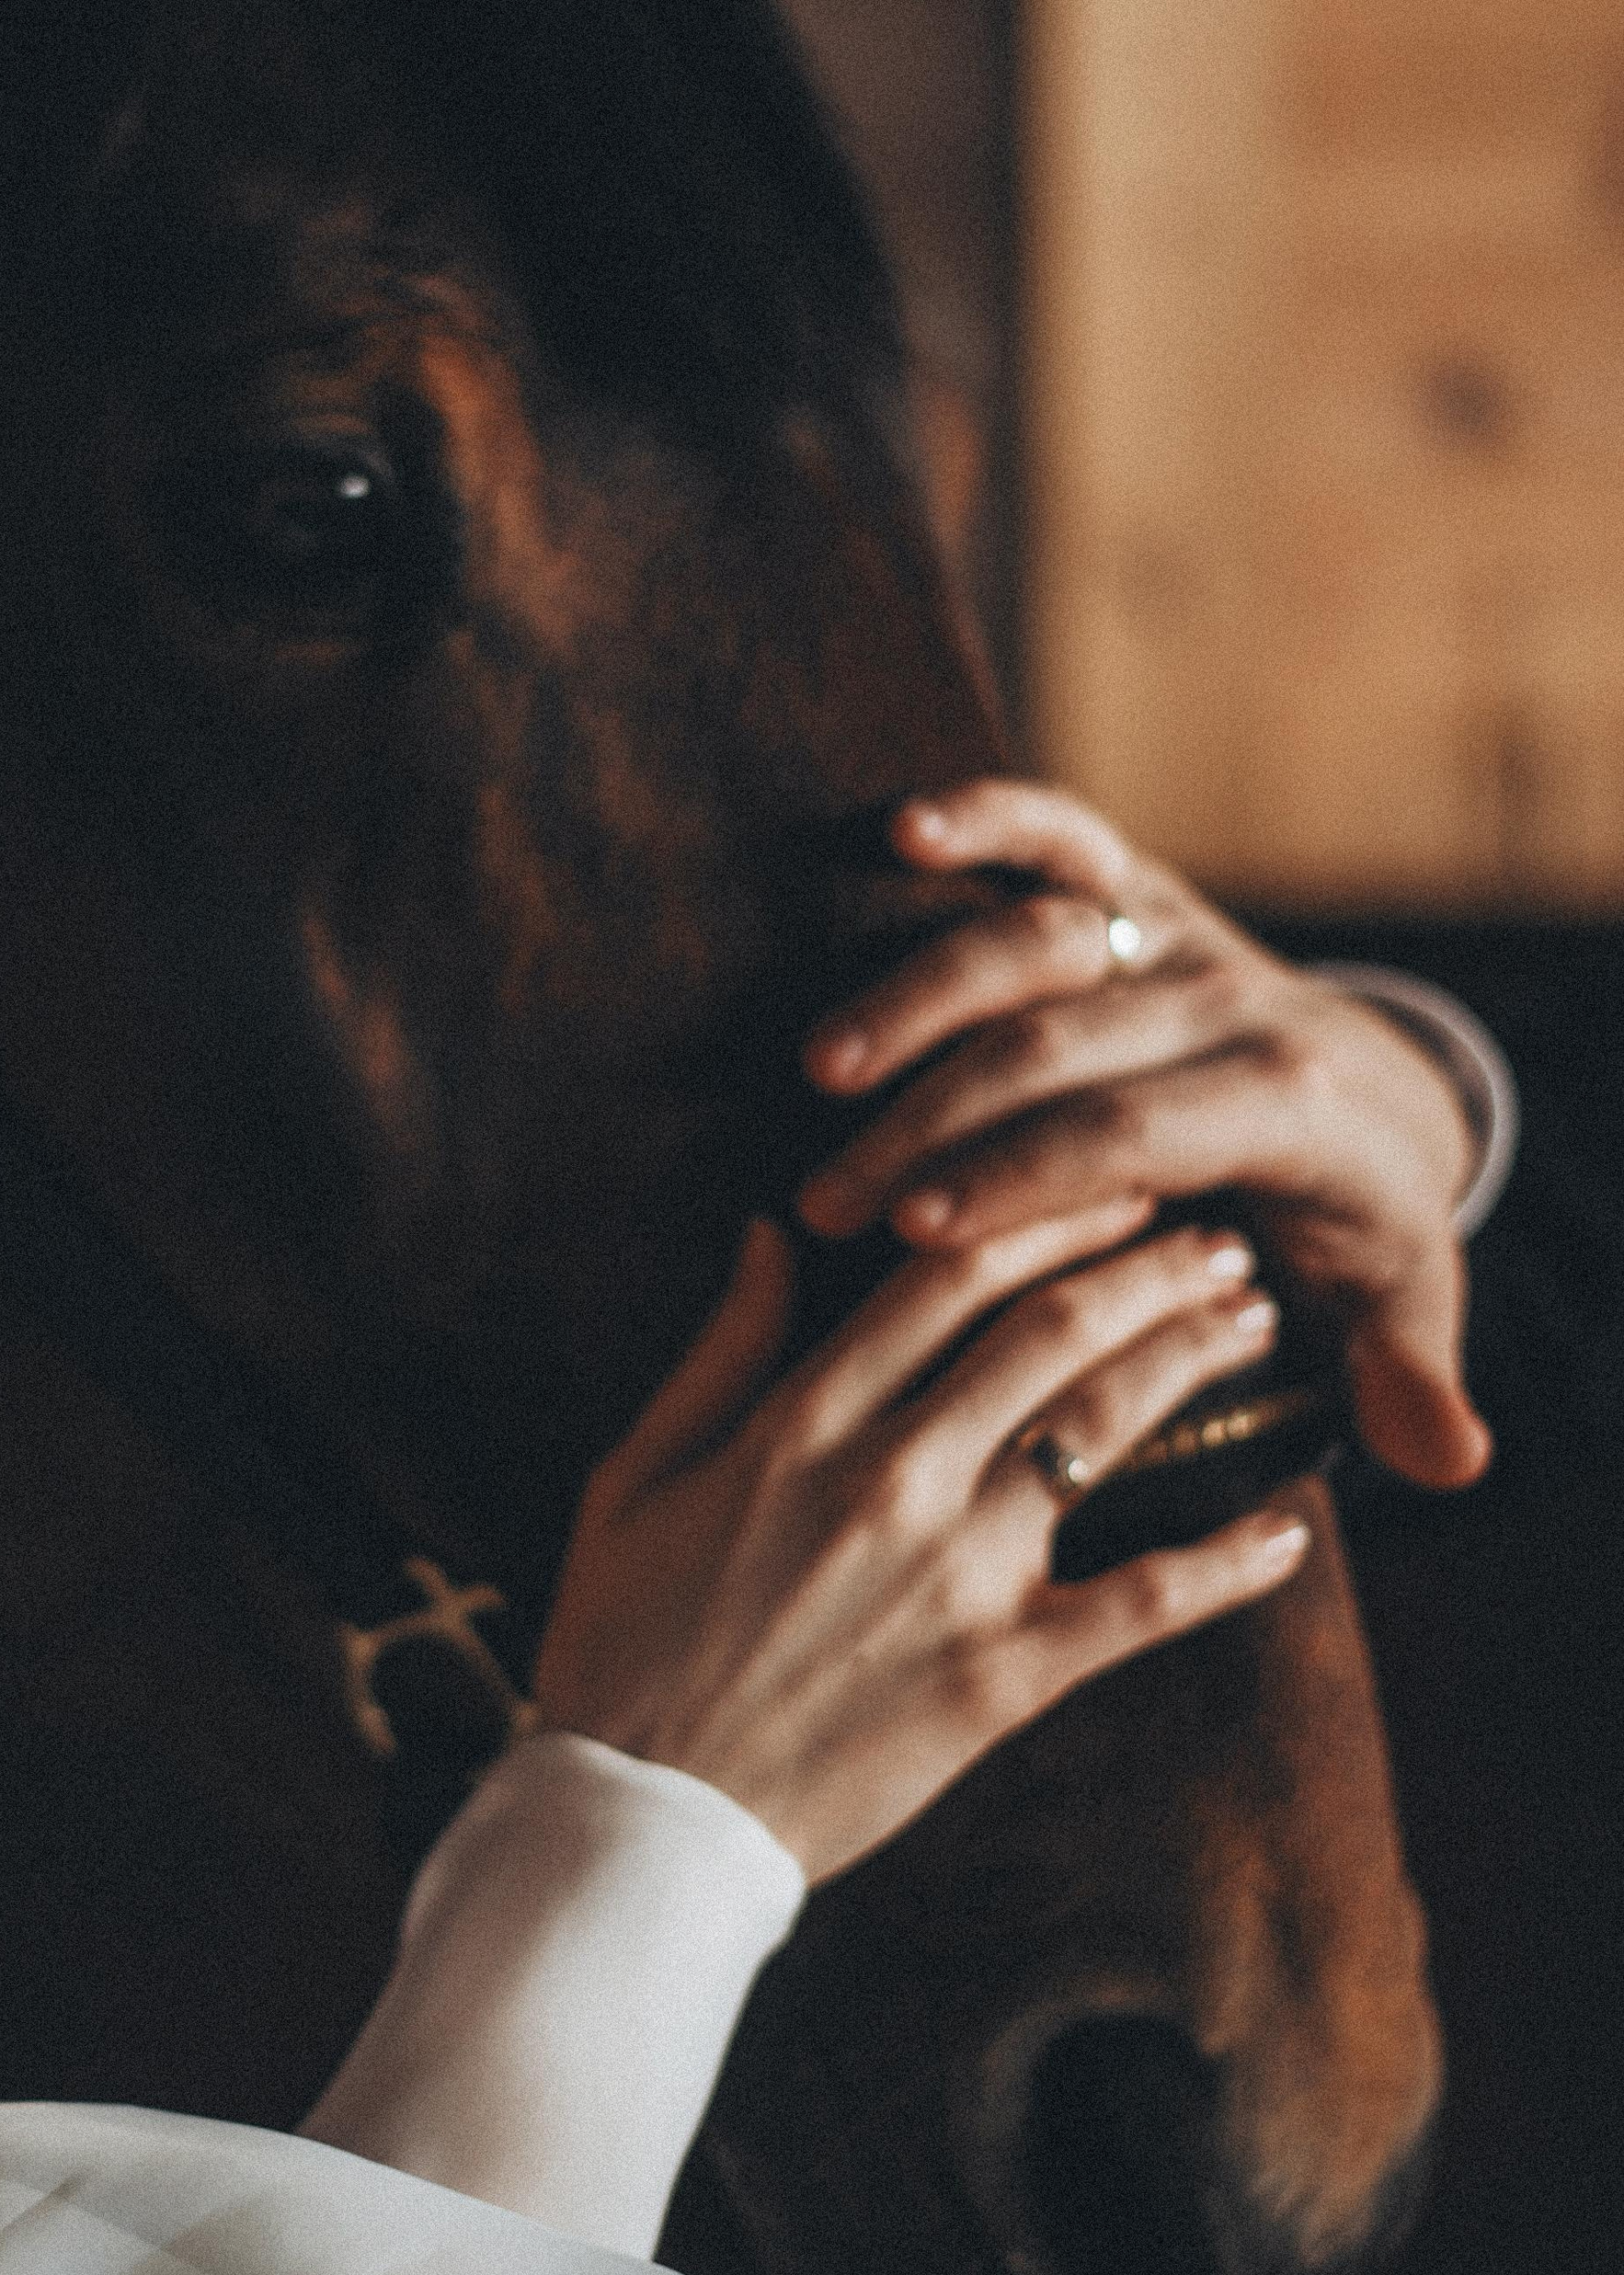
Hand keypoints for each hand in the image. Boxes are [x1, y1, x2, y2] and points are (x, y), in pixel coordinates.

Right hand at [533, 1207, 1310, 1884]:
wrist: (646, 1816)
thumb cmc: (623, 1638)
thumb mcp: (640, 1472)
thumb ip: (721, 1350)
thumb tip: (771, 1234)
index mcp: (802, 1421)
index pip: (949, 1271)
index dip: (1043, 1210)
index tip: (1107, 1180)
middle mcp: (893, 1476)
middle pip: (1050, 1327)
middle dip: (1147, 1264)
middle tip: (1213, 1233)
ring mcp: (958, 1574)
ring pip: (1102, 1428)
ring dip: (1190, 1359)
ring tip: (1250, 1320)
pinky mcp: (1004, 1672)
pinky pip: (1143, 1604)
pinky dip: (1228, 1563)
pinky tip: (1292, 1526)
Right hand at [792, 781, 1491, 1490]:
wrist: (1380, 1098)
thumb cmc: (1361, 1223)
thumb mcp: (1401, 1303)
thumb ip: (1408, 1375)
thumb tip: (1451, 1456)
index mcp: (1290, 1105)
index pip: (1133, 1133)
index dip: (1021, 1176)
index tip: (917, 1232)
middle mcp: (1234, 1003)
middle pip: (1058, 1047)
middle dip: (931, 1124)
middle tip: (832, 1198)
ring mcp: (1183, 937)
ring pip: (1038, 942)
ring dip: (918, 1002)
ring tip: (823, 1074)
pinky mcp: (1143, 889)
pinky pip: (1064, 836)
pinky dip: (991, 818)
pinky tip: (908, 829)